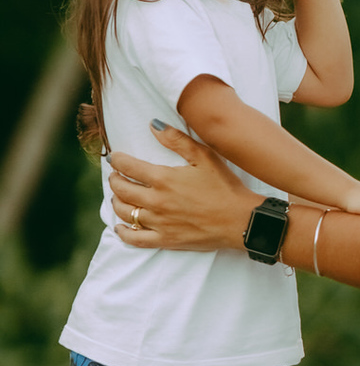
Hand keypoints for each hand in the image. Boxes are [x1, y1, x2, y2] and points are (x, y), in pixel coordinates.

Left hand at [109, 125, 257, 250]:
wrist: (240, 220)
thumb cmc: (224, 186)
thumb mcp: (204, 156)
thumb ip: (177, 139)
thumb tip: (153, 125)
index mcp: (163, 179)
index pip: (128, 167)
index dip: (117, 160)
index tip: (115, 158)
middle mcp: (156, 201)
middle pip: (121, 190)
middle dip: (114, 179)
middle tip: (116, 175)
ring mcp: (159, 223)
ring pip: (124, 212)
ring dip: (116, 201)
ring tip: (119, 195)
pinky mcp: (165, 240)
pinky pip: (134, 239)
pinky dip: (122, 232)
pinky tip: (120, 226)